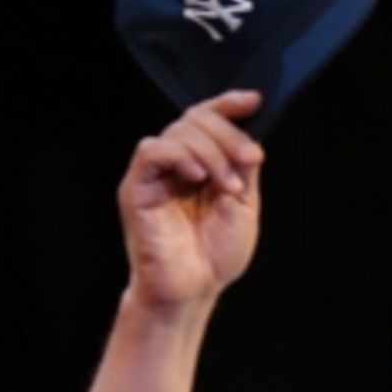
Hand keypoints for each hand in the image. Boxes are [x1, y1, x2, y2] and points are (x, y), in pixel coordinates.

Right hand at [118, 90, 264, 311]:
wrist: (193, 289)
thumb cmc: (214, 256)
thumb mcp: (243, 206)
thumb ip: (242, 167)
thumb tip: (249, 135)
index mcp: (202, 166)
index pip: (210, 121)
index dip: (229, 105)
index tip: (253, 101)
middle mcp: (177, 165)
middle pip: (197, 119)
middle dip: (228, 136)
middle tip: (249, 160)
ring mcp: (156, 174)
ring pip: (178, 131)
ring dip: (211, 153)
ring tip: (227, 187)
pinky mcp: (137, 186)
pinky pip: (152, 151)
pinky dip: (179, 155)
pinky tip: (196, 176)